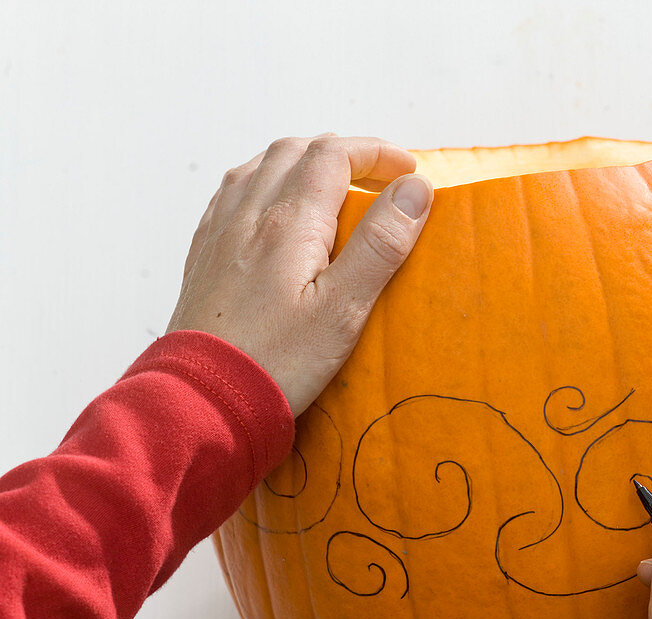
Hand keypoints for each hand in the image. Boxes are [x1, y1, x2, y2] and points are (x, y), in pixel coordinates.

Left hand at [167, 134, 433, 415]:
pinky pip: (234, 193)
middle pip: (296, 151)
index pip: (335, 155)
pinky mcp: (205, 254)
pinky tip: (277, 210)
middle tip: (379, 179)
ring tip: (334, 188)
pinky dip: (268, 183)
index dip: (377, 152)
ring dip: (304, 163)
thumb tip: (414, 191)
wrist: (202, 399)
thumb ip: (379, 245)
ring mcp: (221, 231)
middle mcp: (249, 213)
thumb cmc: (278, 362)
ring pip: (262, 166)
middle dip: (344, 153)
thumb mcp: (344, 310)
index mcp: (289, 221)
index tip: (408, 171)